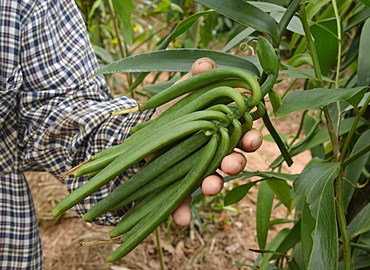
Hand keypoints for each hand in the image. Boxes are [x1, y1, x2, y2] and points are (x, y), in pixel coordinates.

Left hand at [148, 58, 262, 225]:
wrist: (141, 132)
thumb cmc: (171, 111)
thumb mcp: (182, 92)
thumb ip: (196, 78)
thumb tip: (206, 62)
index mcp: (222, 131)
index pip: (245, 135)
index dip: (252, 137)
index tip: (252, 138)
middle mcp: (215, 153)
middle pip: (234, 160)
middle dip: (237, 163)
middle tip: (232, 164)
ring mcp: (199, 170)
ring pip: (214, 181)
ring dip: (216, 185)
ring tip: (210, 186)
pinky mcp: (180, 185)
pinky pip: (185, 201)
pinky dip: (184, 211)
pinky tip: (181, 220)